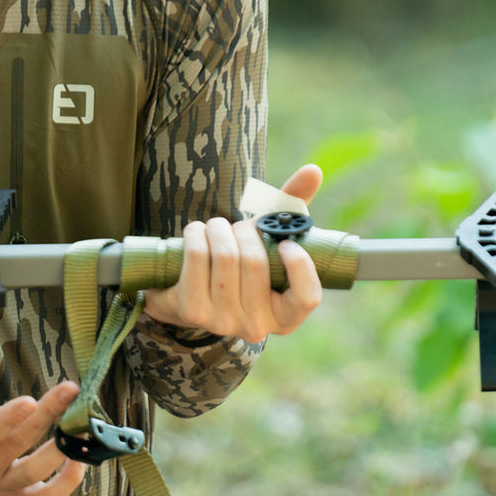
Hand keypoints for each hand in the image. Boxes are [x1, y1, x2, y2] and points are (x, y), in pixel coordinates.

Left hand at [143, 164, 324, 341]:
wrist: (182, 290)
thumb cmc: (236, 262)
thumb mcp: (266, 240)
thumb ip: (291, 209)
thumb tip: (312, 170)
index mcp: (285, 315)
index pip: (307, 297)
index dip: (299, 265)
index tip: (285, 243)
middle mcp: (256, 325)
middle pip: (256, 262)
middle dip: (244, 231)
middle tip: (236, 227)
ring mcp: (223, 321)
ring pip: (226, 256)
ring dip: (217, 229)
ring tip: (215, 228)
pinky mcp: (192, 310)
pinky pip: (198, 257)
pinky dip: (196, 234)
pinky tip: (196, 234)